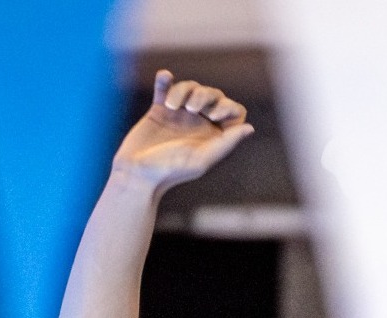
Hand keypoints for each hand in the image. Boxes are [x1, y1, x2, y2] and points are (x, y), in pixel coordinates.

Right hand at [111, 71, 254, 190]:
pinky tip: (165, 76)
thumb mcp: (202, 159)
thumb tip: (250, 128)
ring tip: (172, 105)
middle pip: (213, 94)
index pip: (234, 112)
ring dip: (183, 90)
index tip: (213, 116)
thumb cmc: (171, 171)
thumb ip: (226, 143)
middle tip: (190, 109)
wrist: (136, 172)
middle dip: (204, 95)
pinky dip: (165, 80)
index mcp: (216, 135)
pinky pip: (164, 87)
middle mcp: (201, 122)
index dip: (228, 107)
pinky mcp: (159, 108)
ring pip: (190, 88)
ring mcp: (180, 114)